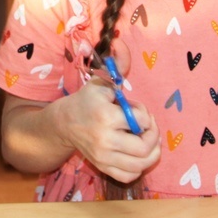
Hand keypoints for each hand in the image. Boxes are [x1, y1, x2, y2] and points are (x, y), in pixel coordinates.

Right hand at [57, 43, 160, 183]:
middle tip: (146, 126)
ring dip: (150, 152)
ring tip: (145, 140)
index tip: (135, 108)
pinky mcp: (102, 167)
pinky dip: (138, 167)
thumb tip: (122, 42)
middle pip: (144, 147)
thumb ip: (116, 64)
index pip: (141, 120)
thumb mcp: (101, 80)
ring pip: (140, 164)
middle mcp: (104, 139)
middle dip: (152, 134)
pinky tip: (136, 154)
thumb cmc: (87, 101)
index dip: (145, 113)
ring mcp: (103, 156)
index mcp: (105, 116)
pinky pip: (129, 175)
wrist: (64, 123)